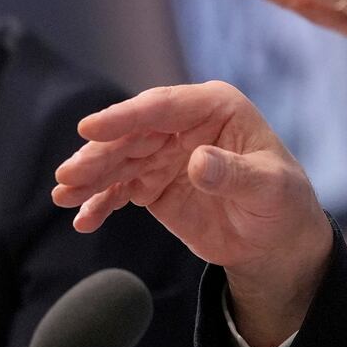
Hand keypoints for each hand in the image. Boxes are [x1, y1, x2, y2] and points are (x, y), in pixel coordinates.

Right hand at [51, 81, 332, 346]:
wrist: (275, 239)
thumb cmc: (282, 202)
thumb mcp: (268, 188)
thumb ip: (234, 173)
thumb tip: (197, 161)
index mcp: (217, 107)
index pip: (163, 107)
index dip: (125, 117)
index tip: (89, 129)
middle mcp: (186, 125)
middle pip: (133, 134)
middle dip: (99, 154)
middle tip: (69, 177)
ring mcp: (166, 154)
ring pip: (119, 160)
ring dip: (90, 177)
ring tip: (64, 196)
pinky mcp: (153, 183)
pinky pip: (119, 189)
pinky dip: (100, 203)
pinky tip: (84, 219)